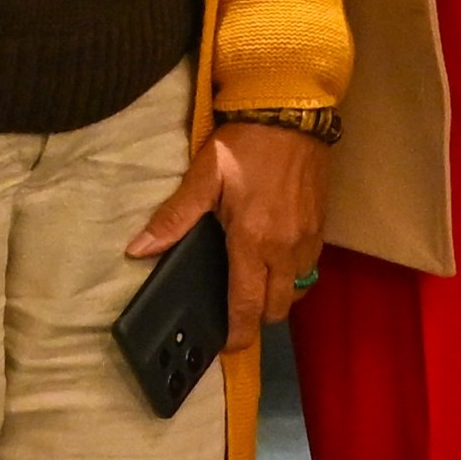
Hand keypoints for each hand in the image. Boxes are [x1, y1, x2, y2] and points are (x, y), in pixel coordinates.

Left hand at [138, 121, 331, 333]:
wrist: (292, 113)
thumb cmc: (244, 144)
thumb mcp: (203, 176)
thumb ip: (174, 218)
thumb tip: (138, 249)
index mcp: (253, 241)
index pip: (247, 306)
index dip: (237, 334)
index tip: (227, 346)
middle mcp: (285, 249)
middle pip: (276, 309)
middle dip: (256, 318)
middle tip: (236, 310)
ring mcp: (308, 241)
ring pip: (296, 291)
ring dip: (277, 296)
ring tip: (255, 283)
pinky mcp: (322, 228)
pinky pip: (309, 268)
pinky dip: (292, 274)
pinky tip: (275, 258)